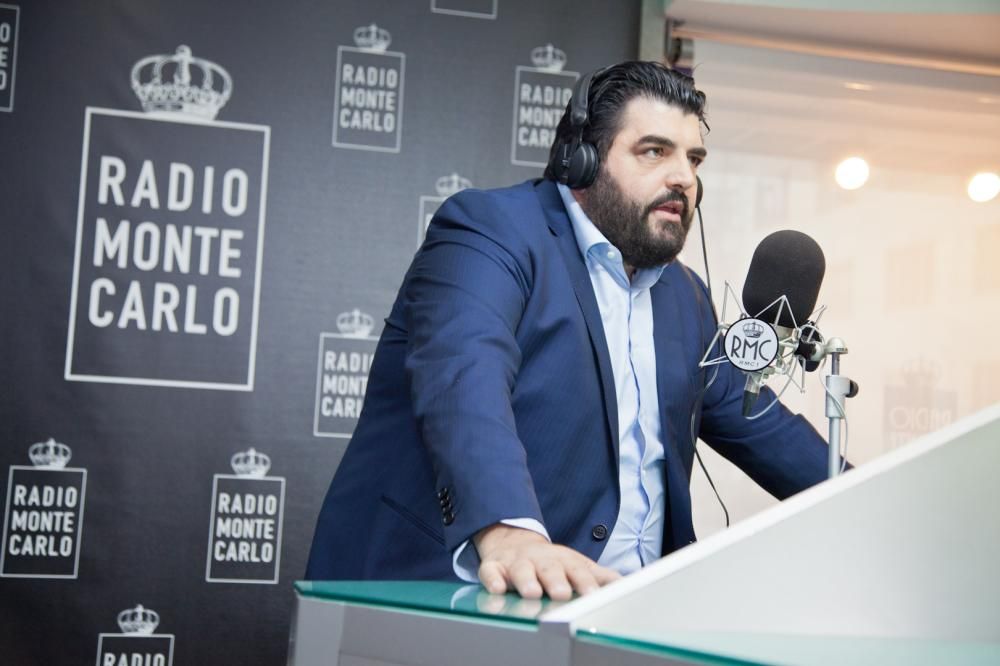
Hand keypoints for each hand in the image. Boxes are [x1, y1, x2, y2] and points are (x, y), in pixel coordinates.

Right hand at [473, 523, 619, 600]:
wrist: (514, 541)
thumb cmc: (551, 562)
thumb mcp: (577, 565)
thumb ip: (599, 576)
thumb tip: (627, 584)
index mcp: (564, 560)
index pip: (577, 570)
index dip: (585, 582)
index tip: (593, 595)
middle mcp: (541, 560)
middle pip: (550, 569)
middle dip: (556, 581)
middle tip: (562, 593)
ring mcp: (517, 562)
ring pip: (520, 570)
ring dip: (525, 580)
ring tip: (531, 593)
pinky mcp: (494, 567)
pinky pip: (490, 572)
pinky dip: (492, 580)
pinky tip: (497, 588)